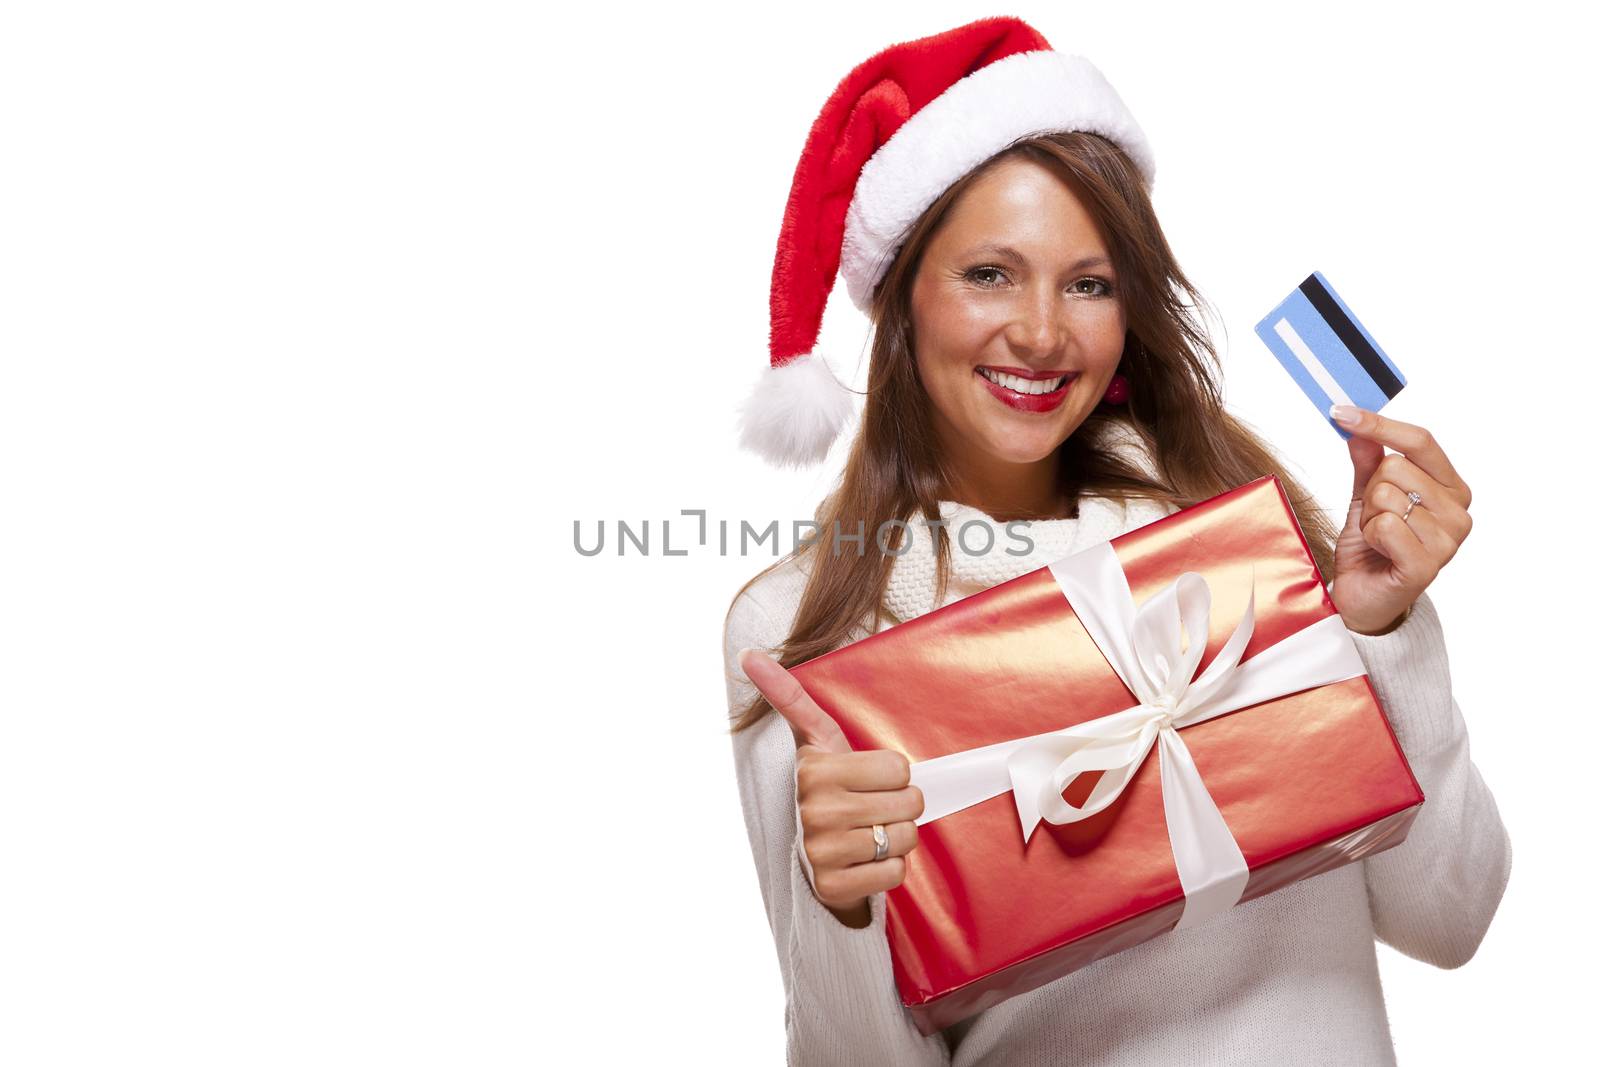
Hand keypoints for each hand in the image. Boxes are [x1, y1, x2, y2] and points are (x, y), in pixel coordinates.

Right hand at [737, 648, 922, 927]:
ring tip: (871, 832)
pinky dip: (888, 869)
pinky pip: (894, 874)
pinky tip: (866, 860)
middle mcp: (815, 812)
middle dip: (901, 806)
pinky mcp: (834, 887)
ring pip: (905, 839)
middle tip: (874, 808)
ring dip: (898, 838)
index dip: (893, 774)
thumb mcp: (814, 740)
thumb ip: (789, 696)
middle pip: (909, 802)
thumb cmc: (825, 788)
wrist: (809, 853)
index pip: (900, 767)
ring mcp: (822, 852)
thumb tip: (748, 654)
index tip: (867, 779)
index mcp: (815, 771)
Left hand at [1329, 404, 1472, 634]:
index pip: (1421, 441)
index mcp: (1451, 487)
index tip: (1340, 412)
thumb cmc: (1371, 546)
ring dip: (1368, 517)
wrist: (1363, 596)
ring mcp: (1448, 540)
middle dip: (1370, 491)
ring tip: (1378, 539)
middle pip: (1395, 466)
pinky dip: (1370, 536)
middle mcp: (1458, 511)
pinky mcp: (1428, 565)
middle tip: (1375, 519)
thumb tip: (1359, 426)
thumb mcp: (1366, 496)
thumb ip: (1368, 462)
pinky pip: (1385, 525)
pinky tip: (1379, 553)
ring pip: (1386, 495)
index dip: (1380, 423)